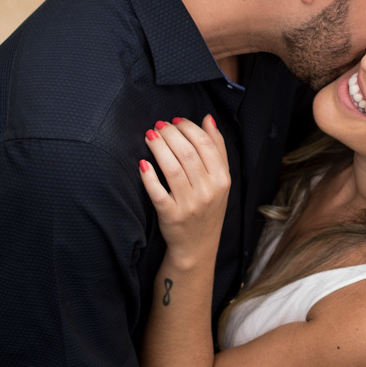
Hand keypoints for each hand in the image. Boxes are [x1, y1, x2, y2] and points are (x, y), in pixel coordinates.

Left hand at [139, 116, 229, 264]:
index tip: (175, 121)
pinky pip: (158, 192)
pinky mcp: (171, 216)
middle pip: (188, 153)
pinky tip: (143, 163)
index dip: (188, 128)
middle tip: (158, 126)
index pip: (206, 145)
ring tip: (150, 136)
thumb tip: (208, 119)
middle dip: (170, 134)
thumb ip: (216, 149)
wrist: (197, 247)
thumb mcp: (220, 181)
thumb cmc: (207, 209)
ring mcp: (190, 205)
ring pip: (172, 168)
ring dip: (158, 148)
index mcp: (222, 180)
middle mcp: (209, 192)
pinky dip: (149, 176)